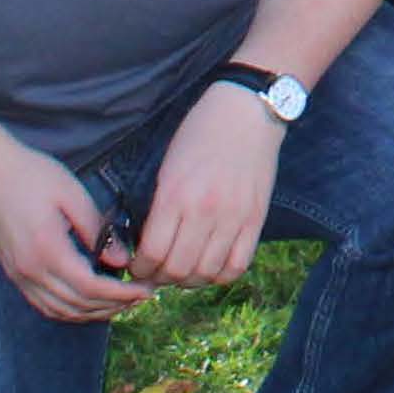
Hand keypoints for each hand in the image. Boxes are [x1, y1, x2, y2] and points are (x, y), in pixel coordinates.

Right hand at [0, 144, 147, 323]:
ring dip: (92, 313)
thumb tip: (122, 261)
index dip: (122, 294)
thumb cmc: (31, 176)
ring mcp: (19, 275)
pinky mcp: (14, 273)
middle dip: (113, 306)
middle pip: (77, 304)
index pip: (91, 287)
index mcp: (48, 250)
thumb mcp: (72, 195)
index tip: (146, 290)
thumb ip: (97, 231)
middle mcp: (30, 271)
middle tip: (141, 297)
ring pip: (59, 310)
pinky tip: (88, 302)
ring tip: (121, 303)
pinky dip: (69, 310)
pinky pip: (43, 303)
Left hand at [131, 82, 284, 288]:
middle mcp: (205, 211)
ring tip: (184, 270)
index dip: (139, 269)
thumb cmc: (199, 134)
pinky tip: (211, 265)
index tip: (138, 267)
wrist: (246, 112)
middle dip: (161, 278)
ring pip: (206, 273)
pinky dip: (221, 274)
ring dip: (189, 280)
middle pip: (178, 270)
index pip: (152, 254)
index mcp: (176, 196)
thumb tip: (148, 246)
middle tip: (158, 272)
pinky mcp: (256, 219)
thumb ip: (159, 207)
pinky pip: (238, 265)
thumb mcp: (167, 168)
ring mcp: (234, 216)